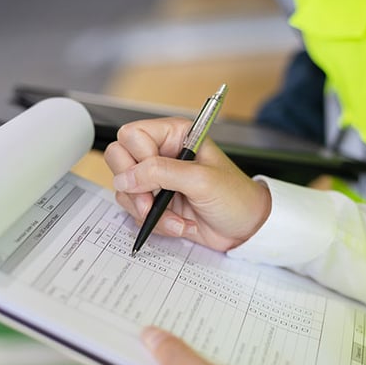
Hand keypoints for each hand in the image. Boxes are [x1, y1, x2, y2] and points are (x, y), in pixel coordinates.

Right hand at [104, 117, 270, 250]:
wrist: (246, 229)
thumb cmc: (236, 197)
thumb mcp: (201, 180)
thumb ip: (161, 173)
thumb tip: (125, 177)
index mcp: (174, 135)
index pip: (132, 135)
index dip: (139, 158)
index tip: (158, 177)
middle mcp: (161, 153)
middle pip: (119, 159)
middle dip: (134, 187)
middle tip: (153, 201)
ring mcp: (156, 179)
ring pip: (124, 189)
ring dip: (148, 210)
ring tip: (176, 218)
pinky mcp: (156, 202)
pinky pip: (135, 211)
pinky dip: (155, 223)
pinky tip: (180, 224)